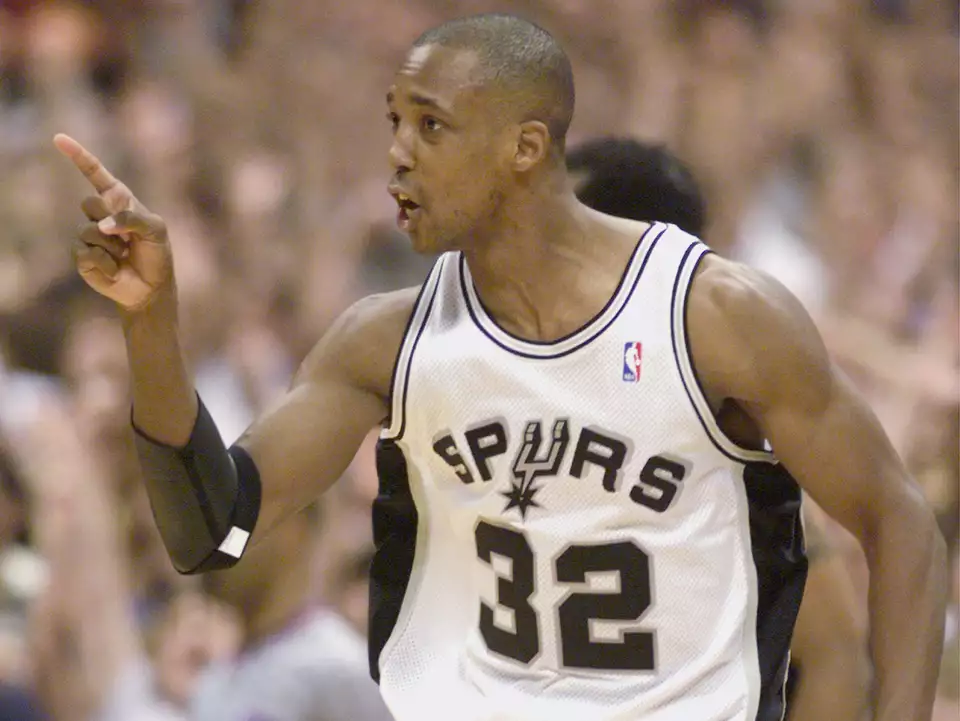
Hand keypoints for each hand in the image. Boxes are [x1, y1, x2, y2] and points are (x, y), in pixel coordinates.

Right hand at [54, 134, 173, 311]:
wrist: (151, 287)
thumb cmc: (156, 254)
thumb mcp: (156, 231)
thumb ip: (133, 219)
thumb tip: (102, 226)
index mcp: (119, 200)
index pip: (95, 174)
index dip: (78, 156)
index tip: (59, 138)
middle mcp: (101, 214)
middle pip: (89, 202)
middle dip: (110, 219)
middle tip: (129, 237)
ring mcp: (89, 234)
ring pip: (89, 230)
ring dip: (113, 246)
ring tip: (125, 254)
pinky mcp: (82, 256)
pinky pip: (86, 252)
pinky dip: (106, 262)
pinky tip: (115, 268)